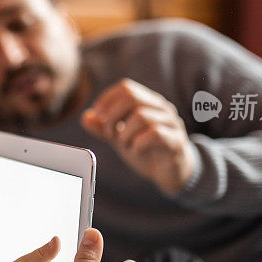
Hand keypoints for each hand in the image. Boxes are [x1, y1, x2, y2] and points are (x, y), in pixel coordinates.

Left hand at [81, 78, 195, 194]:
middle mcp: (162, 108)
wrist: (171, 173)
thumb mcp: (120, 138)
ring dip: (125, 133)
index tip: (97, 117)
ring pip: (141, 116)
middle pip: (132, 97)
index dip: (107, 99)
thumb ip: (104, 128)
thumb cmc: (146, 151)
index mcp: (148, 102)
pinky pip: (155, 134)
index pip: (126, 87)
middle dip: (113, 115)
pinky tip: (135, 150)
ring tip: (124, 145)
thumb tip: (85, 117)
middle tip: (108, 134)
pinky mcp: (176, 141)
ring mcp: (171, 123)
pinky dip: (138, 142)